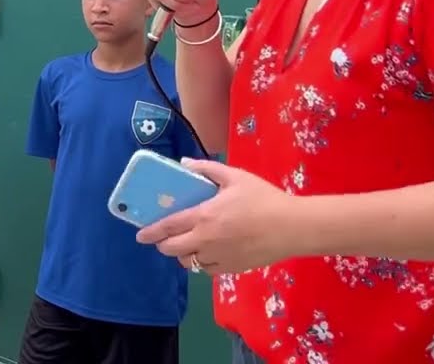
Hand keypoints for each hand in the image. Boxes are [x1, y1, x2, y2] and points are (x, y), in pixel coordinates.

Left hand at [135, 158, 298, 274]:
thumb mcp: (235, 177)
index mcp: (204, 216)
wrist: (294, 227)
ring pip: (189, 263)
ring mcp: (219, 257)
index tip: (140, 235)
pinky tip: (208, 252)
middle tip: (164, 238)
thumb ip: (207, 169)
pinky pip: (207, 270)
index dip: (151, 232)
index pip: (168, 227)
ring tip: (188, 244)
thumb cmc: (264, 198)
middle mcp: (206, 240)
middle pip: (172, 250)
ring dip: (183, 254)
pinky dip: (201, 263)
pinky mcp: (232, 269)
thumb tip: (184, 164)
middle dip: (163, 245)